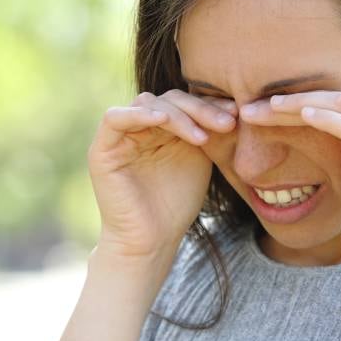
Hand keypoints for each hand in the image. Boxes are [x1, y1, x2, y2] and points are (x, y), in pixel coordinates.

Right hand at [87, 89, 237, 259]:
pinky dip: (139, 115)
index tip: (238, 113)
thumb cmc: (176, 204)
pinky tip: (164, 121)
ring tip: (203, 136)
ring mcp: (119, 136)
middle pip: (169, 99)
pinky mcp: (102, 148)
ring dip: (178, 115)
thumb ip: (206, 129)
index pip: (185, 102)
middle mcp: (140, 126)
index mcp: (162, 127)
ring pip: (147, 103)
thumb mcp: (200, 159)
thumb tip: (233, 103)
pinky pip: (115, 118)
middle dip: (200, 109)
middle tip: (227, 123)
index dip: (210, 104)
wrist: (151, 241)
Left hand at [238, 70, 340, 261]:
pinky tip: (304, 116)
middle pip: (334, 97)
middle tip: (249, 107)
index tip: (257, 105)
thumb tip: (320, 115)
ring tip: (267, 108)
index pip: (334, 95)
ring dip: (299, 104)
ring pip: (340, 105)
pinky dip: (328, 119)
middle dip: (290, 100)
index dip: (297, 95)